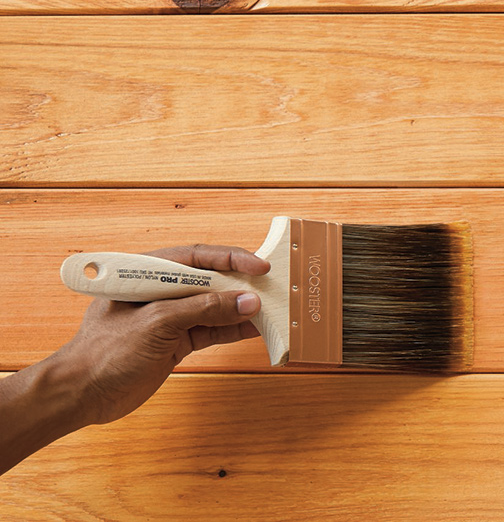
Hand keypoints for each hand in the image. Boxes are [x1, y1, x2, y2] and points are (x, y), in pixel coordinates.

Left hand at [54, 244, 269, 424]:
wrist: (82, 395)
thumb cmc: (103, 352)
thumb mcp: (157, 324)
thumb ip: (204, 310)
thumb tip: (246, 302)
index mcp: (147, 273)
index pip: (196, 256)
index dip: (230, 258)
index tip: (259, 266)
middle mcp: (160, 291)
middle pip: (210, 280)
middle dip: (241, 283)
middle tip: (272, 286)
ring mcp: (169, 317)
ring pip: (215, 306)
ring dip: (241, 309)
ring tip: (271, 309)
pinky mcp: (176, 342)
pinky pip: (212, 330)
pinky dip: (234, 330)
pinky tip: (256, 329)